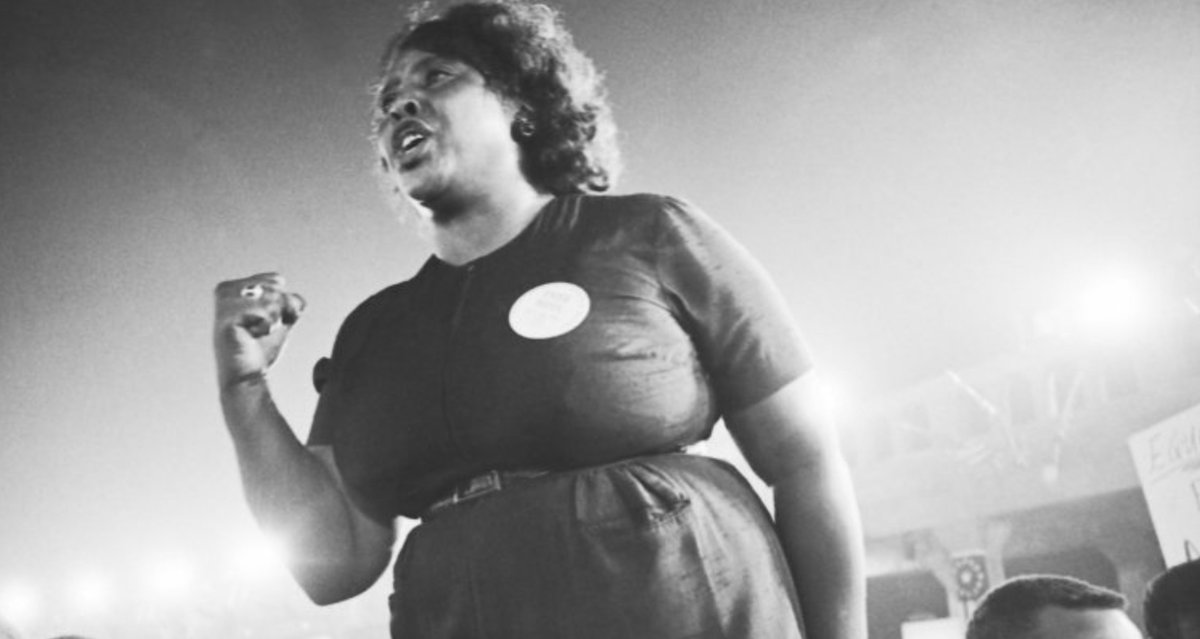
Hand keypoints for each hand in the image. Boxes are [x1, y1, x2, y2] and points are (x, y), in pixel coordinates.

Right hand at [213, 272, 306, 389]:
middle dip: (280, 311)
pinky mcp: (226, 317)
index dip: (283, 303)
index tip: (267, 320)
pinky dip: (266, 327)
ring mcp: (224, 302)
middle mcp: (226, 289)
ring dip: (272, 321)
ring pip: (273, 299)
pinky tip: (250, 336)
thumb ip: (290, 302)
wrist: (246, 375)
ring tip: (255, 333)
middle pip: (277, 286)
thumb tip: (295, 299)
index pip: (277, 279)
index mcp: (235, 286)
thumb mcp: (280, 319)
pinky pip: (264, 313)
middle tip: (262, 329)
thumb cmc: (259, 347)